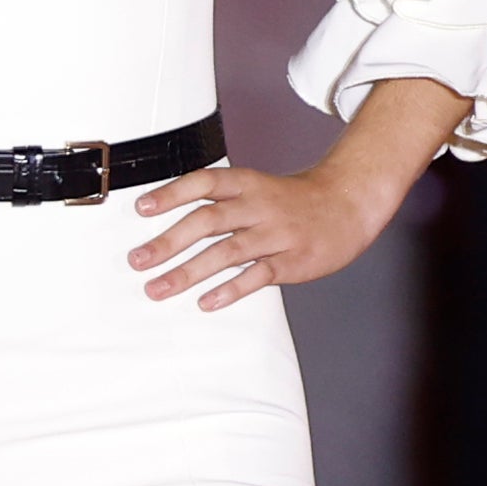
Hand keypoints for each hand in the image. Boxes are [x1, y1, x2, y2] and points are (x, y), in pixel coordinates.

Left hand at [126, 79, 464, 309]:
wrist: (348, 204)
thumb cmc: (293, 200)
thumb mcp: (257, 188)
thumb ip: (219, 201)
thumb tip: (168, 219)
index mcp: (247, 183)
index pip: (204, 182)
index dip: (172, 193)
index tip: (141, 209)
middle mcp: (259, 205)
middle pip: (208, 220)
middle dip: (169, 241)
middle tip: (137, 260)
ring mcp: (276, 234)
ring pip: (227, 251)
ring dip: (188, 272)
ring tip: (158, 289)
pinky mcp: (292, 261)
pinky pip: (258, 276)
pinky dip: (230, 290)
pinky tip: (206, 303)